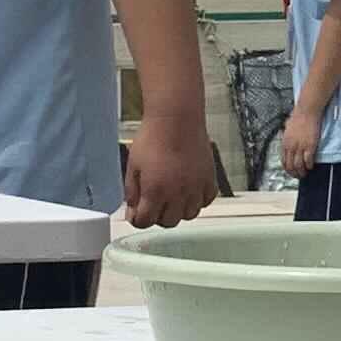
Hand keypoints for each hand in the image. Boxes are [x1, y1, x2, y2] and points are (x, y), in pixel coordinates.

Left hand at [125, 107, 218, 227]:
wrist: (176, 118)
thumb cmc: (153, 136)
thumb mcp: (133, 166)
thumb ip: (132, 192)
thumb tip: (132, 210)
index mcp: (155, 191)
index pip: (145, 222)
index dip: (138, 220)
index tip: (136, 214)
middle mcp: (177, 193)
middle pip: (168, 222)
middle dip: (158, 217)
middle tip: (154, 205)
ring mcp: (195, 187)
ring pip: (189, 215)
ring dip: (178, 211)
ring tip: (172, 198)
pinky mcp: (209, 178)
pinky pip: (206, 200)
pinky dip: (197, 200)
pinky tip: (189, 191)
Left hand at [278, 103, 319, 175]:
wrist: (306, 112)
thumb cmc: (298, 117)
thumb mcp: (287, 129)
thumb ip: (287, 138)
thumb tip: (288, 142)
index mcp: (285, 143)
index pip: (284, 161)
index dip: (287, 169)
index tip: (291, 172)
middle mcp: (291, 147)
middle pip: (291, 166)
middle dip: (294, 173)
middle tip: (298, 176)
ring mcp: (300, 147)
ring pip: (299, 165)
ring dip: (302, 171)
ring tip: (305, 173)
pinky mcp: (310, 146)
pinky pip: (308, 160)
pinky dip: (309, 165)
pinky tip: (311, 166)